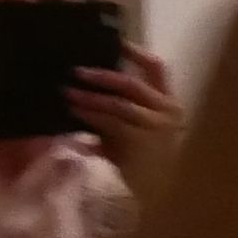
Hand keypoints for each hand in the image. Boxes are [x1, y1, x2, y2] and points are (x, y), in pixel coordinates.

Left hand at [75, 47, 179, 174]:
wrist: (162, 196)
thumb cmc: (148, 165)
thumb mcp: (136, 134)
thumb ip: (117, 116)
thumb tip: (84, 96)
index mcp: (169, 104)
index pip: (156, 68)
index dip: (134, 52)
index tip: (113, 41)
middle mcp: (167, 112)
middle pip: (132, 83)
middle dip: (102, 75)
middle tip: (75, 71)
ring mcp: (156, 127)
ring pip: (119, 104)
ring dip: (90, 97)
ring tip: (67, 93)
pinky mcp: (142, 143)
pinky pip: (111, 124)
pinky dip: (91, 116)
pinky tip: (74, 112)